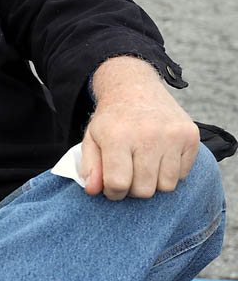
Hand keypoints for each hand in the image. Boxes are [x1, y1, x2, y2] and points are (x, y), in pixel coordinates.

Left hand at [80, 56, 198, 199]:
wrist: (134, 88)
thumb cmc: (112, 119)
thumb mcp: (92, 139)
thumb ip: (90, 167)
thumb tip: (93, 191)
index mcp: (118, 137)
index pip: (118, 183)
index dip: (113, 192)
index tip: (112, 186)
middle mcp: (148, 136)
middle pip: (144, 190)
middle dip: (133, 189)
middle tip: (128, 175)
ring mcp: (173, 136)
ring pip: (166, 186)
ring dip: (153, 182)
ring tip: (143, 166)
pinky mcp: (190, 136)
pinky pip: (183, 174)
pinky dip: (170, 172)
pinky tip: (159, 156)